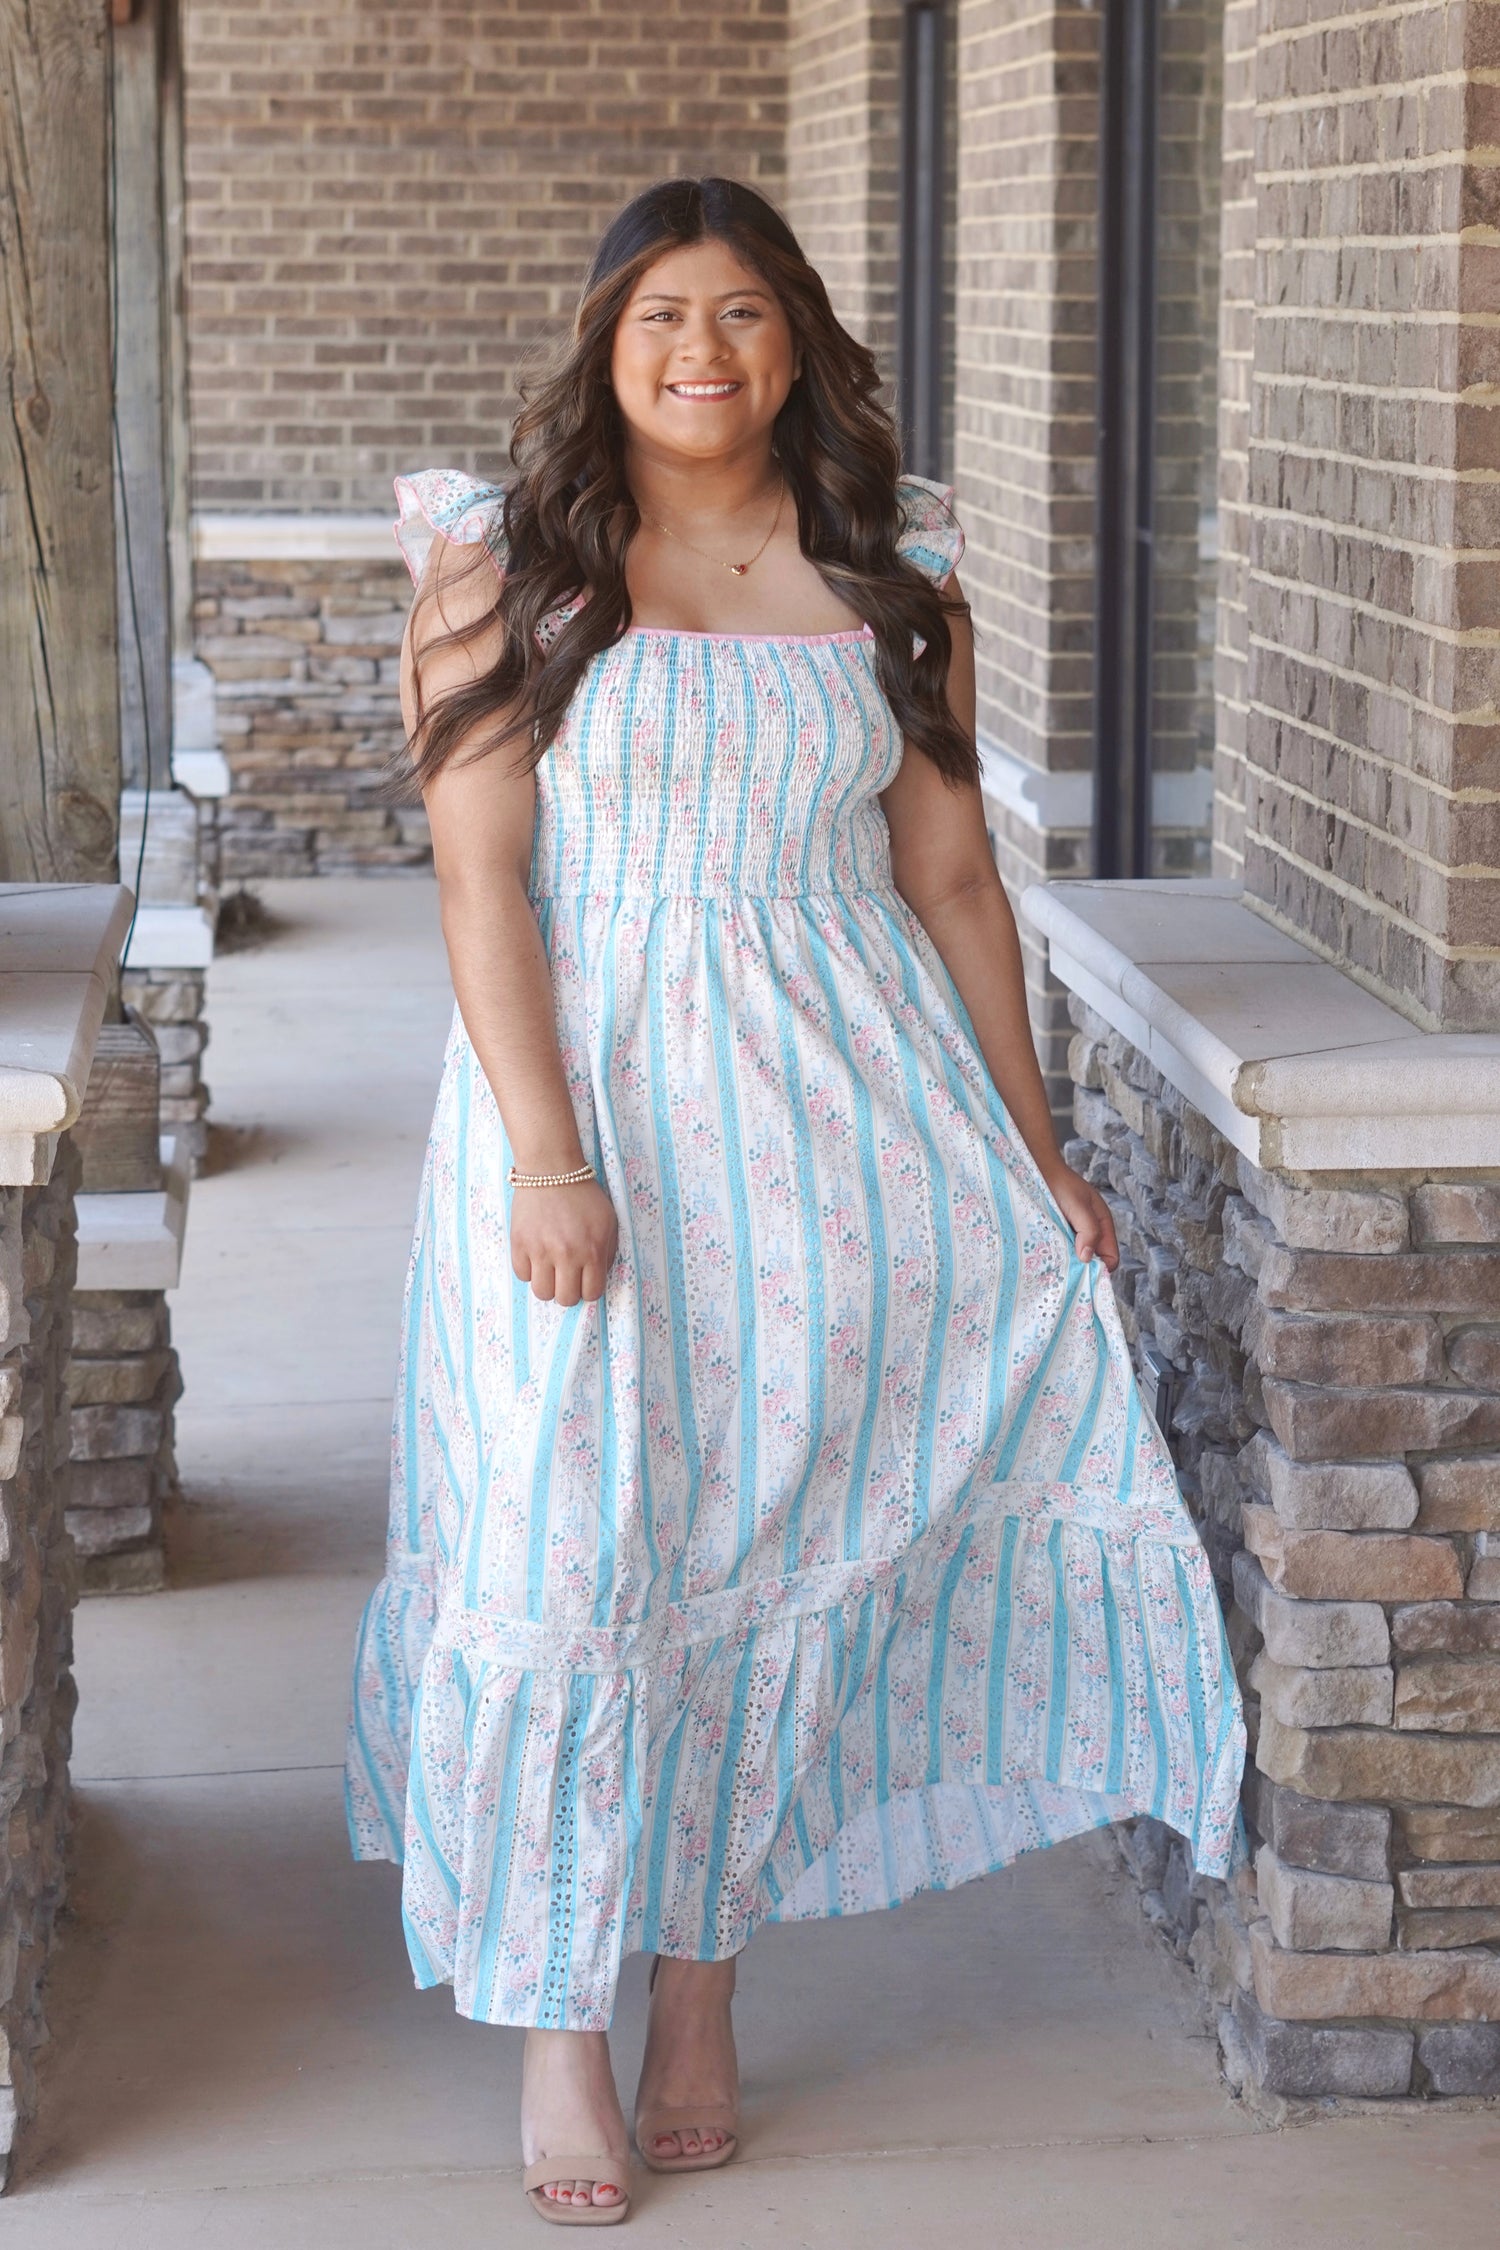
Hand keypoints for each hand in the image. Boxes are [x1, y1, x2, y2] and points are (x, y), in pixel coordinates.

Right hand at [510, 1179, 617, 1303]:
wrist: (551, 1169)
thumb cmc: (583, 1196)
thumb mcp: (608, 1222)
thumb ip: (607, 1253)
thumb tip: (598, 1278)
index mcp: (592, 1250)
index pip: (591, 1293)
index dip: (588, 1290)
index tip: (584, 1279)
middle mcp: (566, 1254)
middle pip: (565, 1299)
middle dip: (568, 1291)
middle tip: (567, 1277)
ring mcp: (540, 1250)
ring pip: (541, 1293)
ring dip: (547, 1285)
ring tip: (550, 1270)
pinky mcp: (519, 1243)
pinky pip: (522, 1275)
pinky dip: (529, 1270)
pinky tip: (536, 1257)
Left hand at [1044, 1165, 1119, 1272]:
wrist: (1038, 1170)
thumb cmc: (1061, 1184)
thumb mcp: (1079, 1206)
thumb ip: (1088, 1230)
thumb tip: (1088, 1258)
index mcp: (1103, 1225)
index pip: (1111, 1257)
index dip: (1101, 1268)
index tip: (1083, 1273)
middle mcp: (1090, 1232)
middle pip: (1093, 1261)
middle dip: (1082, 1267)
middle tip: (1064, 1269)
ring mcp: (1073, 1234)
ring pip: (1076, 1258)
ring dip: (1067, 1261)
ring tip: (1053, 1261)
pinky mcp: (1058, 1234)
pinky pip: (1062, 1251)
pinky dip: (1056, 1254)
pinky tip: (1045, 1253)